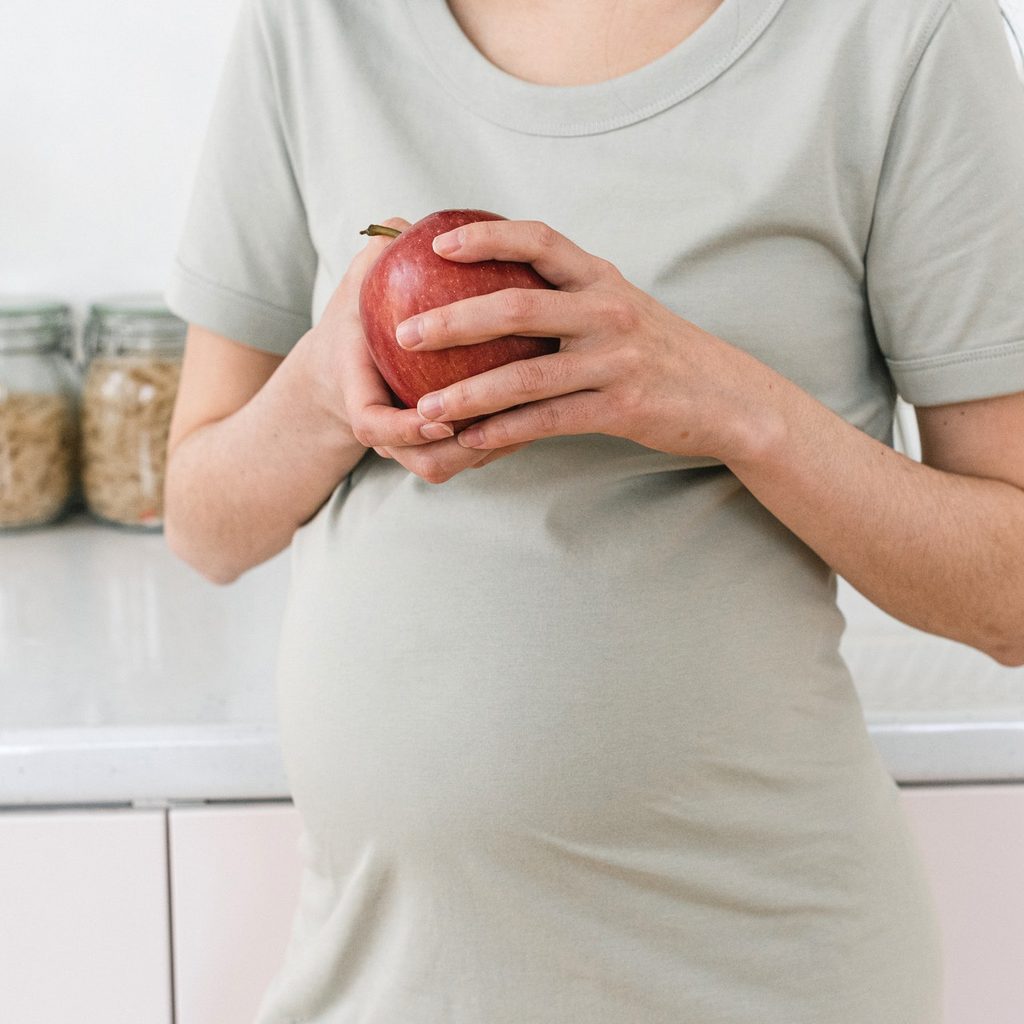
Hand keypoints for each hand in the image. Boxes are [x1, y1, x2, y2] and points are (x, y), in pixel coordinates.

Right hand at [308, 217, 528, 482]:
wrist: (350, 364)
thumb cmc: (360, 316)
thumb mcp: (357, 284)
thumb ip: (376, 256)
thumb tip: (404, 225)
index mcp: (358, 394)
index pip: (372, 425)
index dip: (404, 428)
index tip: (436, 413)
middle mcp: (387, 433)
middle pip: (426, 462)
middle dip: (462, 450)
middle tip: (504, 418)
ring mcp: (412, 448)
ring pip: (452, 466)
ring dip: (492, 447)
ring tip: (534, 413)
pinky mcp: (437, 451)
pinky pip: (472, 457)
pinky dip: (502, 441)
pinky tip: (541, 408)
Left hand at [393, 219, 775, 466]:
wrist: (727, 396)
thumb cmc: (663, 353)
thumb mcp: (622, 309)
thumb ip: (571, 298)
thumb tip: (501, 299)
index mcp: (602, 280)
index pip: (539, 240)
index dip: (486, 236)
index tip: (438, 243)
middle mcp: (607, 312)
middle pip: (516, 305)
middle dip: (453, 319)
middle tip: (406, 333)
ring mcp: (615, 360)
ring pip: (525, 374)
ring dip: (468, 393)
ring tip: (426, 407)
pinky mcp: (620, 407)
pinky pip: (548, 420)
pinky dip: (505, 432)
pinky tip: (472, 441)